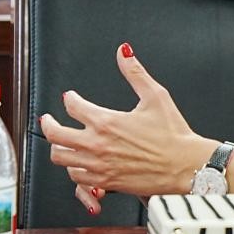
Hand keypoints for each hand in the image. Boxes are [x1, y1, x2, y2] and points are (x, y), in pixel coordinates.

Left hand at [41, 44, 214, 213]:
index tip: (71, 97)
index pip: (72, 106)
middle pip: (54, 134)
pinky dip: (74, 168)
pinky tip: (79, 162)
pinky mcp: (105, 182)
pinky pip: (76, 177)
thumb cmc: (173, 133)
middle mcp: (96, 145)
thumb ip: (135, 73)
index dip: (69, 98)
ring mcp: (98, 166)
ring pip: (60, 158)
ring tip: (61, 142)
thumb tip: (124, 51)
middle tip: (48, 120)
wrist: (185, 166)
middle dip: (48, 124)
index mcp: (106, 121)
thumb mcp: (156, 96)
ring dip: (58, 147)